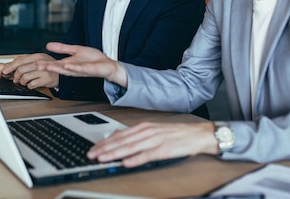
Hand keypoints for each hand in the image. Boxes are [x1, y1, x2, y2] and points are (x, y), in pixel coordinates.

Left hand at [0, 53, 59, 88]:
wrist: (62, 74)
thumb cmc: (49, 67)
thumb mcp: (38, 59)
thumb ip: (25, 59)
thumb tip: (13, 60)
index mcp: (37, 56)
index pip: (20, 61)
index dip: (10, 66)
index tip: (4, 71)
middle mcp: (40, 62)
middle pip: (20, 70)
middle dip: (16, 76)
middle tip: (16, 79)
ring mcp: (43, 71)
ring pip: (25, 78)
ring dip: (22, 82)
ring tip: (25, 82)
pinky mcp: (46, 80)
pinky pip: (31, 85)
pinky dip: (29, 86)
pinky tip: (32, 84)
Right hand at [40, 42, 127, 86]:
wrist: (107, 65)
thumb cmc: (93, 59)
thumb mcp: (76, 50)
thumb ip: (62, 48)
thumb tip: (48, 45)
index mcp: (69, 63)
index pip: (55, 64)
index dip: (45, 63)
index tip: (35, 63)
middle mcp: (73, 68)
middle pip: (58, 68)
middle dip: (48, 67)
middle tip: (37, 66)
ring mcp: (80, 70)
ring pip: (67, 70)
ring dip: (57, 68)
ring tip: (48, 66)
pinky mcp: (89, 70)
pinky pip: (80, 69)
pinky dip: (73, 67)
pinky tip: (67, 65)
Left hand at [87, 121, 218, 166]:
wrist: (198, 134)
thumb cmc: (176, 134)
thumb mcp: (153, 129)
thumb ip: (136, 133)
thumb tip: (118, 135)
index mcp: (144, 127)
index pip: (119, 135)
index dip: (105, 142)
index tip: (93, 148)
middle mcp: (147, 132)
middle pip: (122, 141)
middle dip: (105, 149)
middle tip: (92, 155)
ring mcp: (155, 140)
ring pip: (130, 148)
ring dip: (115, 153)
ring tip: (103, 158)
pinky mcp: (164, 149)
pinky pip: (147, 155)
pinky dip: (135, 159)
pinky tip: (126, 163)